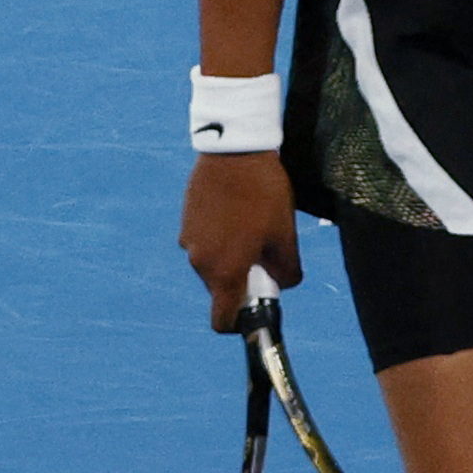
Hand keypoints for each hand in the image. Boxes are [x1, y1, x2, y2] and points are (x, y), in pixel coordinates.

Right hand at [178, 152, 303, 332]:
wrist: (234, 150)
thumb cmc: (263, 194)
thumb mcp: (285, 236)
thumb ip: (286, 271)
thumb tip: (283, 283)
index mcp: (224, 272)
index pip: (222, 320)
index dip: (239, 322)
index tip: (256, 304)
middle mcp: (200, 261)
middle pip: (219, 289)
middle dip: (240, 280)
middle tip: (262, 253)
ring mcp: (189, 240)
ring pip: (211, 263)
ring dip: (229, 256)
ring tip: (249, 226)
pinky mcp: (186, 220)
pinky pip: (203, 240)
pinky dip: (218, 237)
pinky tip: (235, 212)